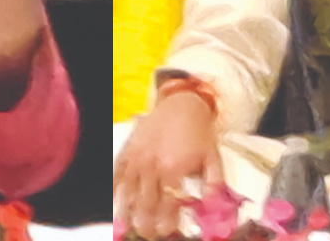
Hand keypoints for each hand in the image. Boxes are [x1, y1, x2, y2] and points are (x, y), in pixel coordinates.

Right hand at [114, 92, 224, 238]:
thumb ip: (214, 184)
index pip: (167, 206)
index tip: (167, 231)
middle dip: (146, 223)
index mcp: (174, 170)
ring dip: (129, 212)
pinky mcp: (127, 150)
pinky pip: (117, 174)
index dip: (166, 222)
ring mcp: (137, 158)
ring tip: (130, 225)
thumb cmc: (199, 132)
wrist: (182, 103)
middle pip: (145, 204)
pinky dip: (115, 190)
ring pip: (128, 192)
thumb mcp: (213, 158)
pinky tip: (115, 202)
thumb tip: (212, 206)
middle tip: (148, 234)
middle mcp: (152, 167)